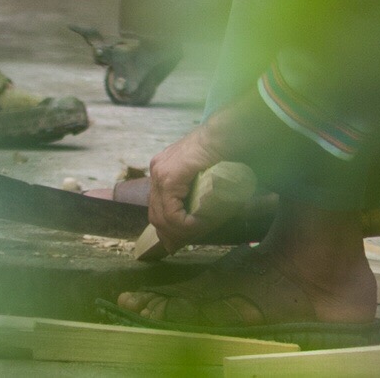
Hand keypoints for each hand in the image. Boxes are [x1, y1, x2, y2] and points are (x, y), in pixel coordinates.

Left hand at [145, 111, 232, 246]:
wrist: (224, 134)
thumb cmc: (220, 154)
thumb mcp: (203, 177)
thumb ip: (195, 194)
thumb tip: (194, 222)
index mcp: (162, 171)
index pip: (157, 208)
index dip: (168, 230)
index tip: (179, 243)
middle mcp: (157, 171)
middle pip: (156, 215)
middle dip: (171, 234)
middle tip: (184, 244)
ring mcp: (160, 173)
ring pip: (162, 216)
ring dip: (181, 231)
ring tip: (198, 233)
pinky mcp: (169, 176)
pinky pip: (172, 212)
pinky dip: (186, 223)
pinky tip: (200, 224)